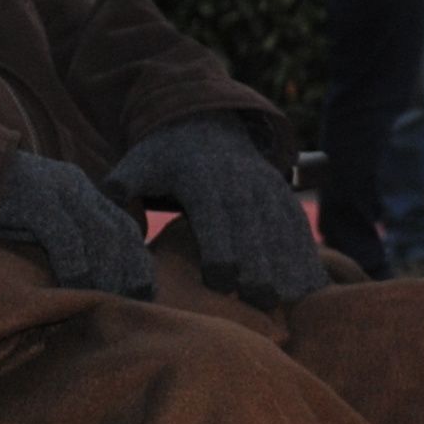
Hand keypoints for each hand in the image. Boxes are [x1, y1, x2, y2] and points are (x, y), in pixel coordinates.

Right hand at [0, 151, 155, 299]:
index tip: (144, 292)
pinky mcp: (35, 200)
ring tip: (109, 302)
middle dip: (132, 271)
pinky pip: (66, 239)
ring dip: (109, 274)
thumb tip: (83, 275)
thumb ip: (61, 234)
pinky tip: (77, 290)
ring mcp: (57, 191)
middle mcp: (76, 188)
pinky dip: (77, 268)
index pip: (125, 227)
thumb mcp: (36, 216)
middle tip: (136, 304)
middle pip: (121, 233)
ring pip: (100, 237)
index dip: (138, 261)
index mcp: (81, 190)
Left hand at [110, 114, 327, 307]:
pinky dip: (307, 255)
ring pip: (283, 228)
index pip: (216, 215)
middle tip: (260, 300)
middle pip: (255, 226)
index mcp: (203, 178)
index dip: (221, 246)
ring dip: (290, 263)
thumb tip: (111, 218)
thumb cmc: (165, 158)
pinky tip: (312, 288)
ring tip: (294, 300)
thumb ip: (119, 191)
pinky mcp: (283, 197)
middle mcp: (241, 182)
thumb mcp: (137, 163)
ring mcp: (267, 188)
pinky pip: (299, 227)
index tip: (222, 281)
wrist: (207, 123)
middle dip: (260, 262)